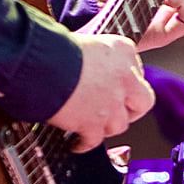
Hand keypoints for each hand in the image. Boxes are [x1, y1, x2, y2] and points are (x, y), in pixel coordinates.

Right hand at [49, 33, 155, 149]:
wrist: (40, 64)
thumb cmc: (53, 47)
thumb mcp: (84, 40)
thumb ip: (95, 56)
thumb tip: (87, 68)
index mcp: (123, 51)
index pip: (136, 70)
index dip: (125, 83)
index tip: (115, 87)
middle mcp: (124, 77)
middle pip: (143, 101)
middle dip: (132, 110)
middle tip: (117, 111)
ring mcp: (111, 103)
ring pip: (120, 124)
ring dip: (106, 126)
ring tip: (94, 125)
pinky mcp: (94, 123)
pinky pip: (94, 140)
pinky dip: (84, 143)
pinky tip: (77, 143)